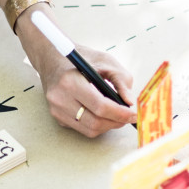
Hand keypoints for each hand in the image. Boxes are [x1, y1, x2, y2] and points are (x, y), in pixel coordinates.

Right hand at [17, 8, 135, 137]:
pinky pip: (82, 128)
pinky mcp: (57, 117)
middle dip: (116, 122)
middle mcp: (60, 99)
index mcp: (70, 82)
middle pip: (95, 122)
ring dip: (108, 126)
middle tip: (129, 116)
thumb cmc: (82, 58)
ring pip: (89, 130)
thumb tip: (130, 102)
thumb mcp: (106, 61)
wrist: (54, 59)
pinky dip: (97, 124)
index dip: (120, 113)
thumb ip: (121, 80)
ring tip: (117, 115)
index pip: (99, 106)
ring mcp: (56, 110)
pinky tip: (102, 114)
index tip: (133, 114)